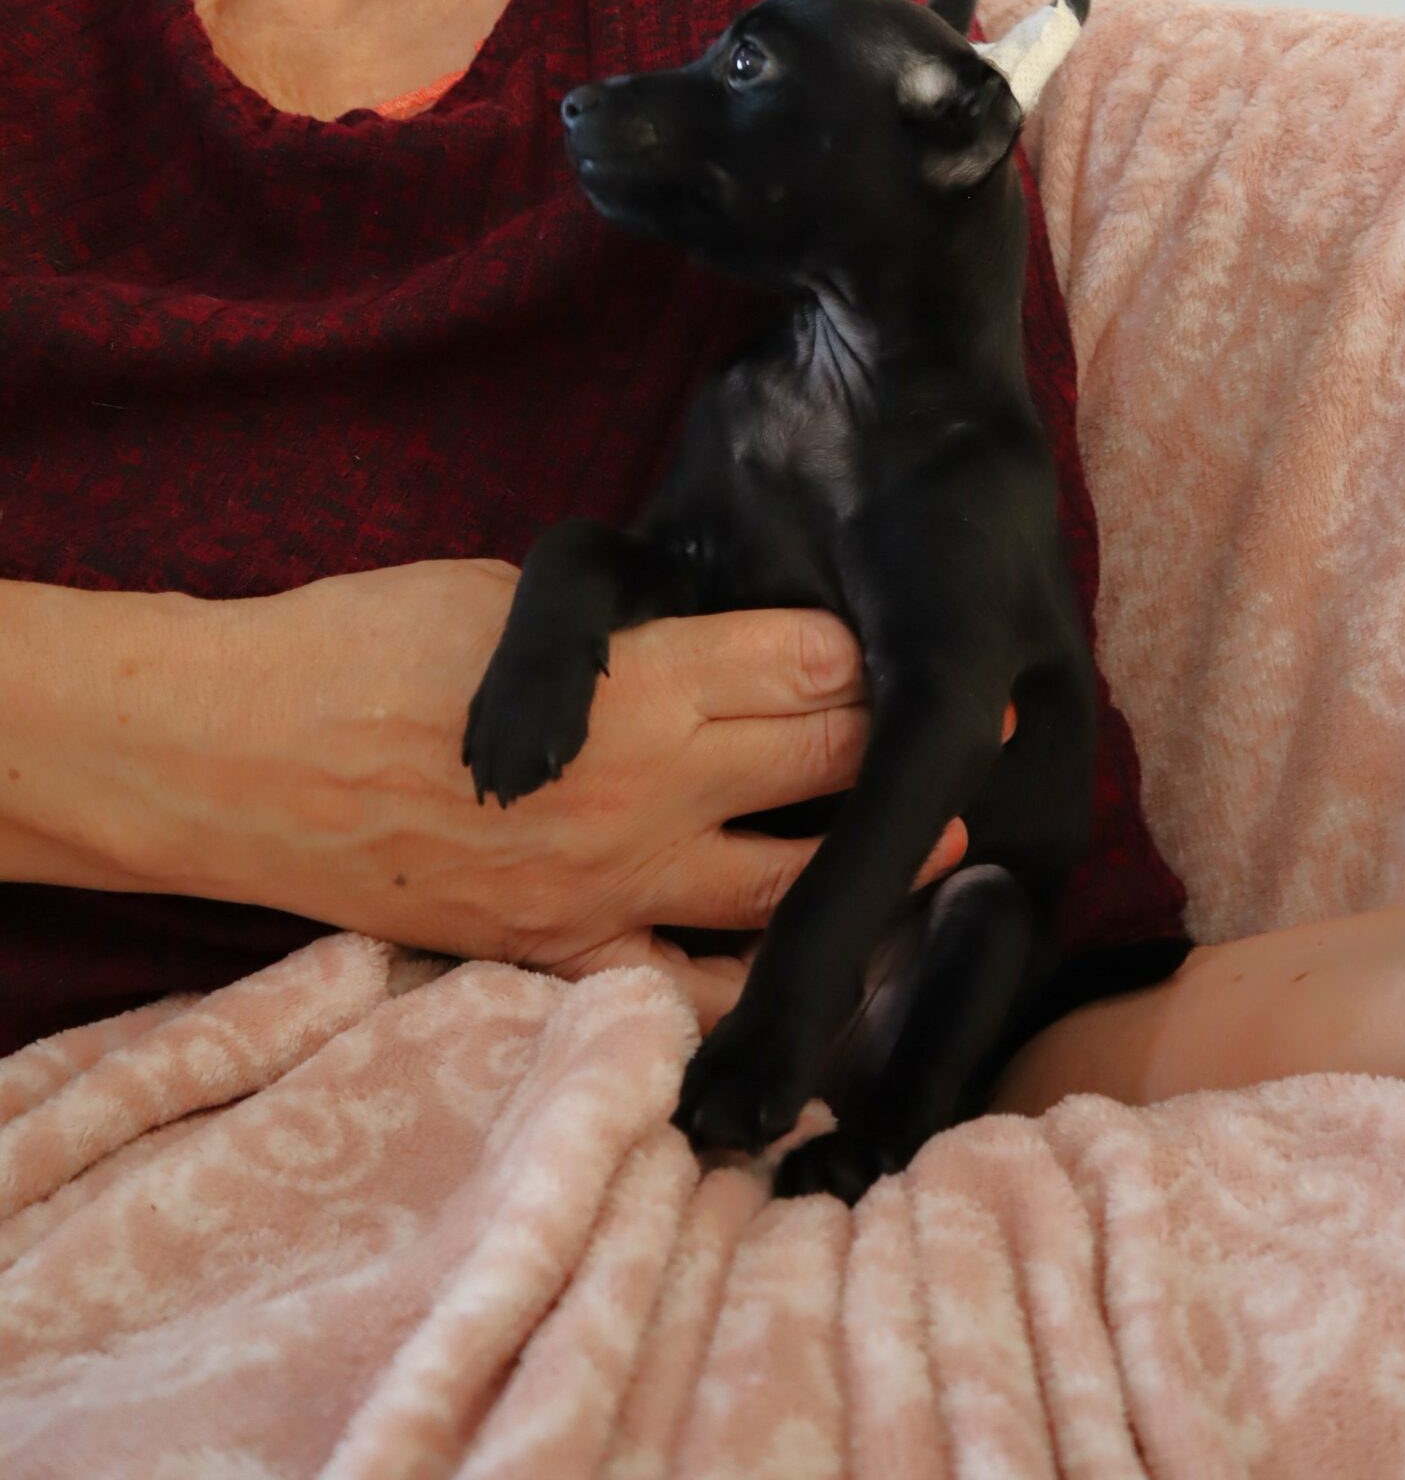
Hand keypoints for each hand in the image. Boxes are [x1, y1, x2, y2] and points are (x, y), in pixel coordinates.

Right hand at [192, 561, 1008, 1031]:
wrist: (239, 757)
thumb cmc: (366, 642)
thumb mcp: (519, 596)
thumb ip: (635, 631)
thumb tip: (719, 643)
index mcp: (642, 687)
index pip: (814, 670)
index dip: (881, 654)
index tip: (941, 642)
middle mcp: (647, 796)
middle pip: (827, 771)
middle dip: (912, 749)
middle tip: (991, 735)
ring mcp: (607, 890)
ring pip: (786, 892)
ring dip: (870, 871)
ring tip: (946, 856)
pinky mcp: (557, 955)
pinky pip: (687, 983)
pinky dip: (758, 982)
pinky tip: (819, 977)